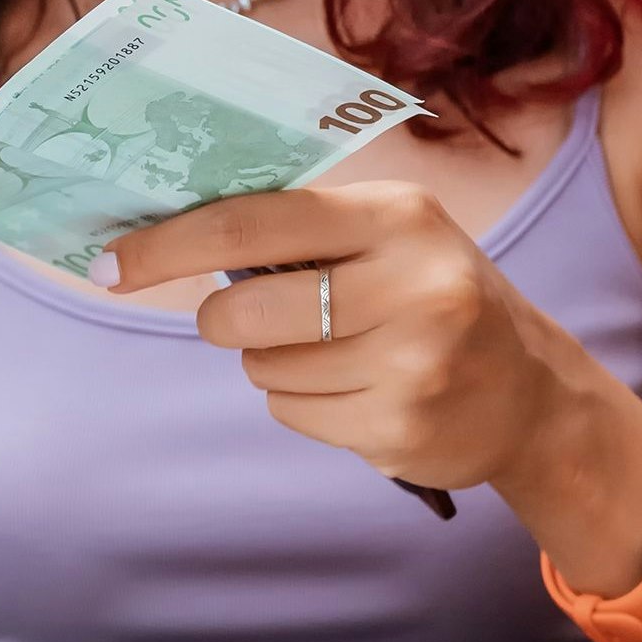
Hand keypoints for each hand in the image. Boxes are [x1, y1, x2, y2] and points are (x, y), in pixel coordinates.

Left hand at [97, 183, 641, 577]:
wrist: (532, 391)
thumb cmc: (431, 295)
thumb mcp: (385, 236)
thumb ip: (295, 229)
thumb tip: (163, 236)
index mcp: (396, 214)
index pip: (250, 221)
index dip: (167, 245)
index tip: (109, 264)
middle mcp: (413, 282)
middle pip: (241, 310)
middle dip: (231, 320)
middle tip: (268, 316)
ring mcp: (412, 360)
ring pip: (264, 368)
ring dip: (279, 364)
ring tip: (346, 352)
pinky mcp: (401, 427)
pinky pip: (293, 413)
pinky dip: (307, 405)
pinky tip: (363, 390)